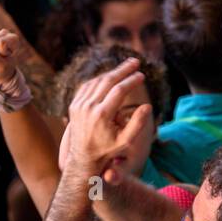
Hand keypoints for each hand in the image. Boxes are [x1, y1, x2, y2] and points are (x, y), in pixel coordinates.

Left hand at [63, 58, 151, 178]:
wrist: (83, 158)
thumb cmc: (108, 150)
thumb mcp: (126, 141)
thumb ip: (138, 123)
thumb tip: (147, 106)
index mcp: (101, 115)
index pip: (119, 90)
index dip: (132, 81)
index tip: (142, 75)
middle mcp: (88, 108)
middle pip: (107, 81)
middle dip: (123, 69)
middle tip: (135, 62)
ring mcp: (79, 105)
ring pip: (97, 81)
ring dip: (112, 72)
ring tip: (125, 67)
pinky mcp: (74, 105)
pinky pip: (87, 86)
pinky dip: (100, 79)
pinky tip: (110, 76)